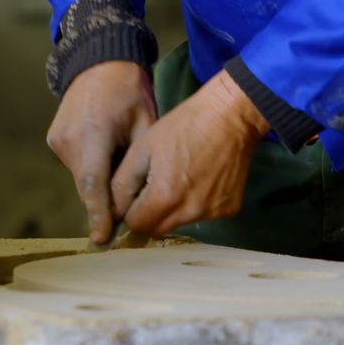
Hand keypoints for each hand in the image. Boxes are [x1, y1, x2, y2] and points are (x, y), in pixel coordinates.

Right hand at [47, 61, 156, 243]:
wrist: (99, 61)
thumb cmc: (129, 91)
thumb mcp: (146, 123)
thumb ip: (139, 163)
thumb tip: (138, 200)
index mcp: (93, 134)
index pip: (94, 184)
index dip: (99, 215)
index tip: (103, 239)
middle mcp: (68, 140)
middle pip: (88, 185)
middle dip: (107, 201)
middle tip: (129, 210)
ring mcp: (57, 140)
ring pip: (82, 177)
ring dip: (101, 181)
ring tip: (121, 165)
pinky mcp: (54, 140)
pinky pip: (76, 165)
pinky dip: (93, 168)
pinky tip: (108, 154)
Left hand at [111, 70, 269, 236]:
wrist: (230, 115)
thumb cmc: (183, 125)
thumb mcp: (143, 148)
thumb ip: (123, 183)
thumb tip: (113, 210)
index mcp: (165, 197)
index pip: (137, 225)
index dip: (131, 211)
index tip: (136, 193)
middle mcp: (190, 212)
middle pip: (159, 229)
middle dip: (151, 214)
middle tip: (155, 186)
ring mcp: (213, 212)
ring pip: (181, 222)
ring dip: (174, 208)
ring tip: (181, 177)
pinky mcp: (230, 208)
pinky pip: (204, 214)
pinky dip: (197, 203)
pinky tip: (202, 178)